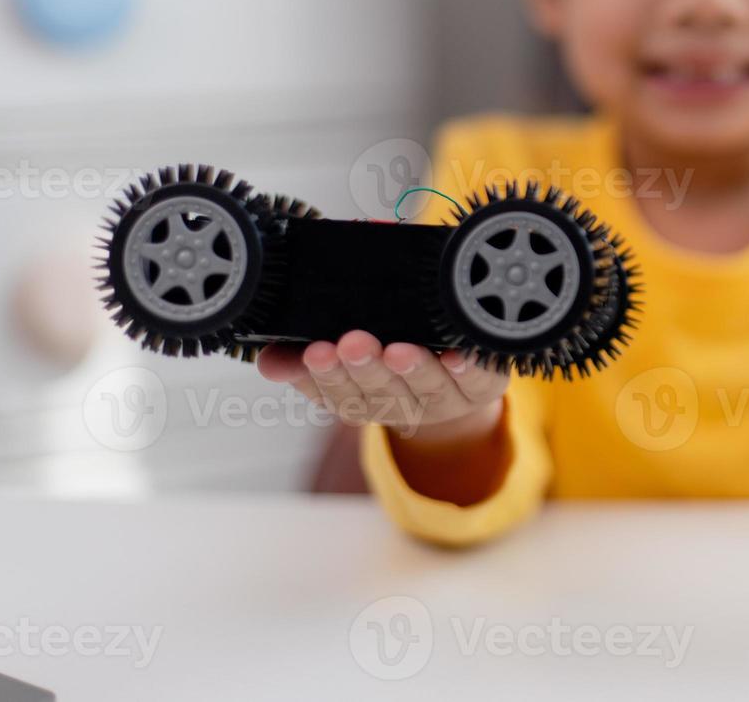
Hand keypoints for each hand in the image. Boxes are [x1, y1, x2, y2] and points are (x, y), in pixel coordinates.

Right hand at [256, 331, 509, 443]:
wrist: (454, 385)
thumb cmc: (388, 349)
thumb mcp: (341, 356)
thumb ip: (304, 351)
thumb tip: (267, 358)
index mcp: (359, 399)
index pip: (334, 393)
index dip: (322, 377)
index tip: (313, 352)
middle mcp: (399, 404)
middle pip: (379, 393)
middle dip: (364, 369)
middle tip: (351, 344)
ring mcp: (443, 399)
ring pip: (425, 388)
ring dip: (411, 370)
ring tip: (399, 350)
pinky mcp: (482, 388)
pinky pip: (477, 381)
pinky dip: (467, 369)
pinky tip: (458, 355)